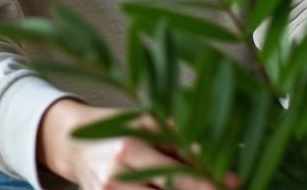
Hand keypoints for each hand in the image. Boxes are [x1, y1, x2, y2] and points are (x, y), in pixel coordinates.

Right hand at [37, 98, 237, 189]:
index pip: (177, 176)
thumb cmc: (116, 128)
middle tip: (226, 189)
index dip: (209, 185)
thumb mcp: (149, 124)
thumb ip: (182, 142)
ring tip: (206, 189)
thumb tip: (222, 163)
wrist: (72, 145)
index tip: (235, 185)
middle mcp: (115, 180)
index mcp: (128, 150)